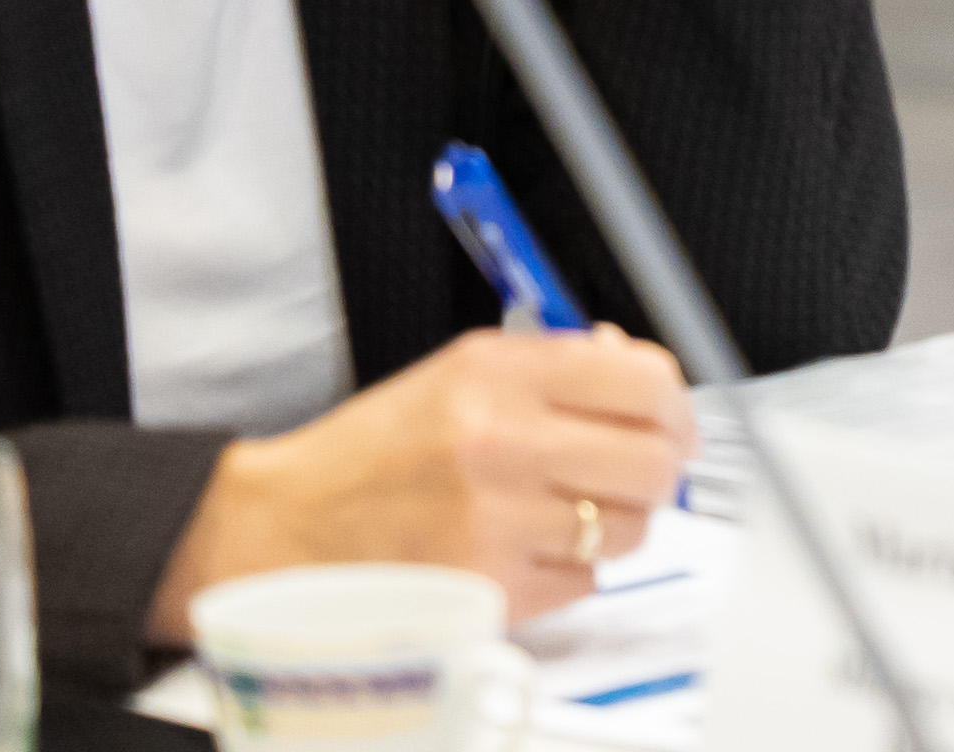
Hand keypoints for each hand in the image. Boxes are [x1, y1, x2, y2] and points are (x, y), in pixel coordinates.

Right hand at [150, 326, 691, 641]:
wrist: (281, 532)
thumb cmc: (367, 456)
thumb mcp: (457, 373)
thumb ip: (554, 363)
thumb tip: (631, 365)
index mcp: (496, 377)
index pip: (642, 380)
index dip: (673, 402)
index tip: (669, 417)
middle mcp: (502, 445)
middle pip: (654, 460)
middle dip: (661, 465)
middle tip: (642, 468)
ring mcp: (499, 523)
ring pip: (632, 528)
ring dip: (620, 522)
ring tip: (575, 511)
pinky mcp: (491, 590)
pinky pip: (586, 582)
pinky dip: (574, 569)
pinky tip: (534, 548)